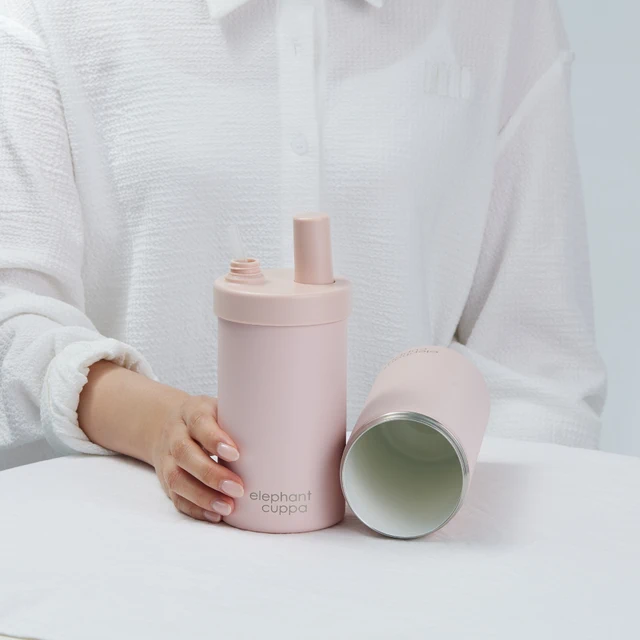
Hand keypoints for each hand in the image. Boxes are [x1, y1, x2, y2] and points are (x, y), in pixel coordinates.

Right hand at [78, 361, 242, 523]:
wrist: (167, 424)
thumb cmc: (209, 419)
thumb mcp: (222, 409)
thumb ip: (241, 421)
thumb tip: (278, 439)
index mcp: (191, 412)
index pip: (199, 422)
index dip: (214, 439)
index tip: (235, 454)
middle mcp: (175, 435)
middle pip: (185, 453)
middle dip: (211, 474)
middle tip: (238, 488)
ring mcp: (167, 458)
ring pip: (176, 478)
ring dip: (202, 496)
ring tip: (228, 507)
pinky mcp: (165, 479)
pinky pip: (175, 496)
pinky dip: (195, 508)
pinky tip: (215, 515)